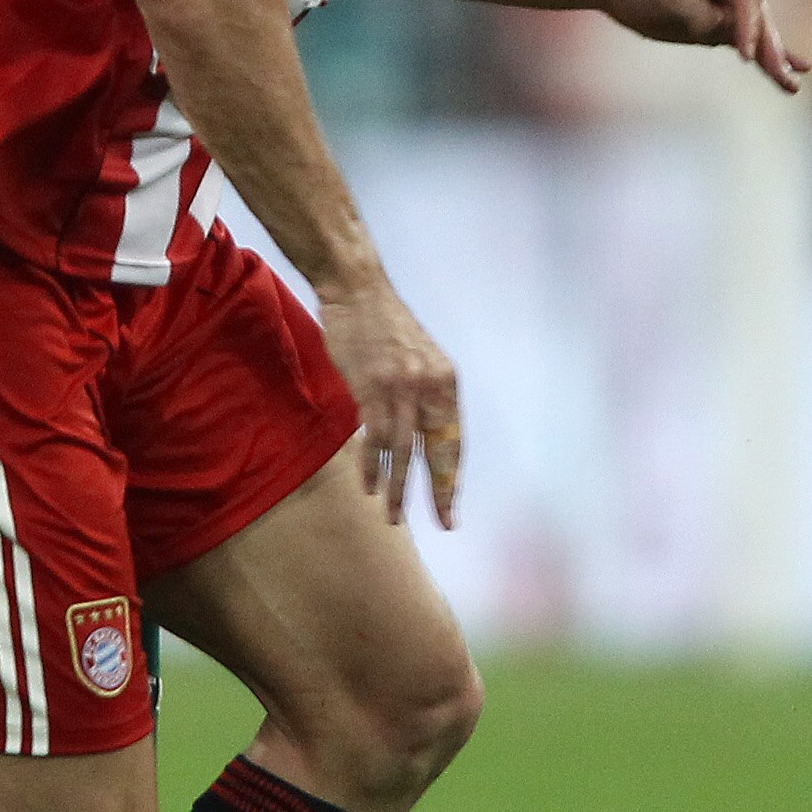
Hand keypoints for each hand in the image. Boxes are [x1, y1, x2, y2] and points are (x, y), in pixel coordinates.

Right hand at [321, 273, 462, 529]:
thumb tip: (417, 434)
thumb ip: (422, 395)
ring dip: (397, 488)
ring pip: (403, 451)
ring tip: (393, 516)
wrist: (357, 289)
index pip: (453, 441)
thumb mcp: (417, 360)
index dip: (451, 478)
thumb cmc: (382, 326)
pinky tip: (369, 486)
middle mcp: (430, 386)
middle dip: (438, 492)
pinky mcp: (371, 387)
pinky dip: (372, 465)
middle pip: (436, 451)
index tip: (451, 511)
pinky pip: (374, 437)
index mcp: (446, 381)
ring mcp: (401, 387)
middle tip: (442, 523)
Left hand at [604, 0, 806, 92]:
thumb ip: (709, 22)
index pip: (745, 0)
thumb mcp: (672, 4)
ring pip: (755, 30)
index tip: (745, 57)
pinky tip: (793, 68)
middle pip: (758, 16)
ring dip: (772, 57)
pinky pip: (744, 37)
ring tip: (793, 84)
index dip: (748, 30)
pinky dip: (761, 54)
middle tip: (785, 76)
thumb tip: (742, 41)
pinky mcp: (720, 17)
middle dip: (770, 49)